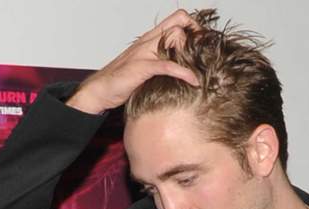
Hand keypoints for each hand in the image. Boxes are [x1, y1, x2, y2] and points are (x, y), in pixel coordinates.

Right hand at [68, 10, 201, 112]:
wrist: (101, 89)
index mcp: (151, 39)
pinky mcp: (143, 67)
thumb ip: (162, 63)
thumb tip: (182, 69)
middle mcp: (149, 40)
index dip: (193, 27)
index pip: (177, 19)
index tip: (203, 43)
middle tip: (207, 51)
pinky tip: (194, 81)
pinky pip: (168, 66)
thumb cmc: (122, 80)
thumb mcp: (147, 68)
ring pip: (175, 38)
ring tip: (204, 65)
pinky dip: (184, 73)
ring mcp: (145, 52)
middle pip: (179, 21)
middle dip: (197, 33)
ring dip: (192, 50)